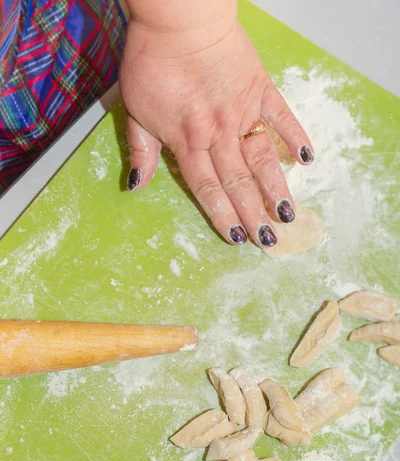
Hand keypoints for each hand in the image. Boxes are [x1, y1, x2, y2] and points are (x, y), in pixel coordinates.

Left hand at [120, 17, 313, 246]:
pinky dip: (295, 136)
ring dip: (275, 188)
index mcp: (187, 141)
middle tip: (268, 241)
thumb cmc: (151, 62)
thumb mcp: (135, 110)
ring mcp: (242, 111)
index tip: (236, 238)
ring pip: (262, 158)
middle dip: (253, 215)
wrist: (178, 18)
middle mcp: (218, 133)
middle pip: (238, 182)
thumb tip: (136, 186)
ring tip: (288, 214)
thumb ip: (141, 151)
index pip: (207, 188)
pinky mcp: (260, 89)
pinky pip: (282, 117)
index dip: (221, 215)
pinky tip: (307, 158)